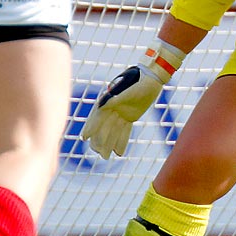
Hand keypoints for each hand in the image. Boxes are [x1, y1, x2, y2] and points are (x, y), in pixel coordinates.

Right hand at [81, 40, 185, 159]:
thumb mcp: (127, 88)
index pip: (97, 115)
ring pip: (113, 131)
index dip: (90, 126)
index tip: (84, 137)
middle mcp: (112, 108)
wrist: (151, 77)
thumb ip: (114, 98)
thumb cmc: (138, 80)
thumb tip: (101, 106)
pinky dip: (121, 141)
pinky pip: (124, 131)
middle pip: (103, 126)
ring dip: (108, 144)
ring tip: (105, 157)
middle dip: (99, 139)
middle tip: (97, 152)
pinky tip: (118, 153)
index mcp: (108, 100)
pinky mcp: (130, 117)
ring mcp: (121, 113)